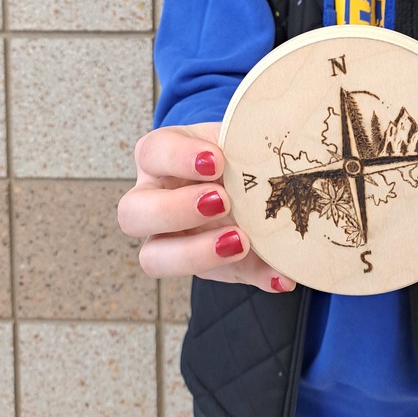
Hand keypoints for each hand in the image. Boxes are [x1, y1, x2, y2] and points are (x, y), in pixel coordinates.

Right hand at [117, 123, 295, 293]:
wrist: (246, 167)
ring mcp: (167, 236)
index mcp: (160, 156)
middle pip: (132, 213)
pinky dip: (251, 275)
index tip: (216, 160)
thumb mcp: (240, 139)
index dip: (178, 157)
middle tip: (222, 202)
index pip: (152, 152)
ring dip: (197, 254)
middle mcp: (152, 198)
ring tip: (241, 242)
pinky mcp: (199, 264)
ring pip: (153, 258)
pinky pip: (217, 277)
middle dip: (175, 210)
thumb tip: (284, 170)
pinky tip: (278, 276)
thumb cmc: (234, 146)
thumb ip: (254, 150)